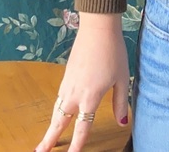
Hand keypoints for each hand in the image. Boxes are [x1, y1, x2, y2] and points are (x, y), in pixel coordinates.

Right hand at [34, 12, 130, 151]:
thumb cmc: (114, 53)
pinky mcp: (66, 73)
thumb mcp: (123, 78)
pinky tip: (58, 110)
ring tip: (45, 139)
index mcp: (91, 97)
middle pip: (60, 122)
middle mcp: (75, 93)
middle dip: (50, 139)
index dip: (77, 145)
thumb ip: (121, 102)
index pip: (82, 127)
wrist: (98, 29)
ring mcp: (68, 83)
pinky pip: (59, 97)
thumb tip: (122, 122)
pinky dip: (56, 109)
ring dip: (51, 125)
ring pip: (57, 110)